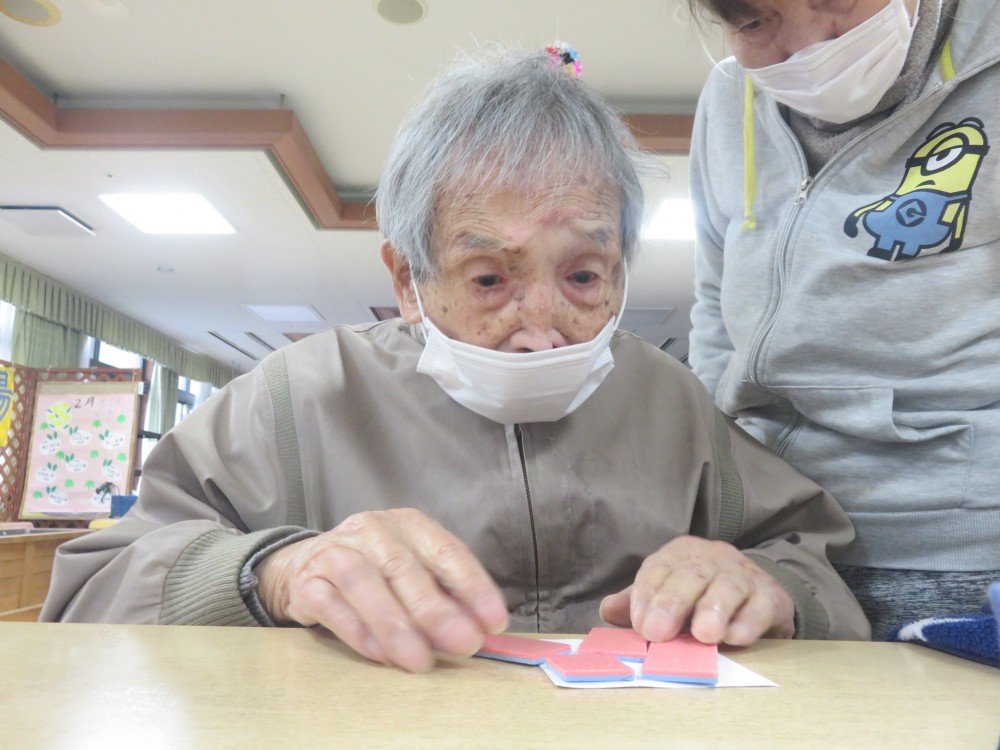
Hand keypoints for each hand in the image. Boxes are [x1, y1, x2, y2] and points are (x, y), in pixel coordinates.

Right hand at [255, 509, 508, 671]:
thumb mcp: (414, 574)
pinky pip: (332, 607)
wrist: (306, 566)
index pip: (446, 551)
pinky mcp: (307, 581)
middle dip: (436, 610)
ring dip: (395, 624)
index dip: (473, 586)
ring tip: (419, 660)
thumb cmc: (376, 573)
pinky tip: (381, 656)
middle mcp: (372, 530)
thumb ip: (444, 596)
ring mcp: (335, 551)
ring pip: (364, 583)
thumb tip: (481, 631)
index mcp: (409, 525)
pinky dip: (359, 632)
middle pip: (404, 567)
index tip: (494, 622)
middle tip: (462, 644)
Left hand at [598, 535, 793, 645]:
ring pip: (727, 587)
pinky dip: (748, 622)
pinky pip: (761, 606)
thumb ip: (638, 602)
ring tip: (703, 635)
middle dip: (672, 603)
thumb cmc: (702, 596)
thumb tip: (607, 610)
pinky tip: (736, 637)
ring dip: (713, 610)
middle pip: (690, 575)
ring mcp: (745, 575)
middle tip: (657, 632)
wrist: (759, 595)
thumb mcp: (668, 594)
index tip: (639, 623)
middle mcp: (713, 558)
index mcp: (681, 553)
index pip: (659, 567)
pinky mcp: (772, 597)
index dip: (647, 594)